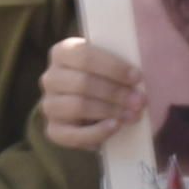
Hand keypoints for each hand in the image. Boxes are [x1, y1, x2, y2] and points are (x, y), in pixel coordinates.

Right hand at [34, 32, 144, 152]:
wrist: (93, 105)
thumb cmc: (104, 78)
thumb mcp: (109, 63)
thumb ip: (118, 61)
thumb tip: (136, 74)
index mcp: (62, 53)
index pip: (84, 56)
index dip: (113, 67)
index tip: (137, 77)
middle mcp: (51, 78)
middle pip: (83, 83)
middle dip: (115, 92)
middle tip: (139, 100)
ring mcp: (49, 105)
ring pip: (78, 106)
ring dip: (109, 111)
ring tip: (132, 115)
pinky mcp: (53, 129)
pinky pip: (72, 135)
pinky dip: (96, 132)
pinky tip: (115, 127)